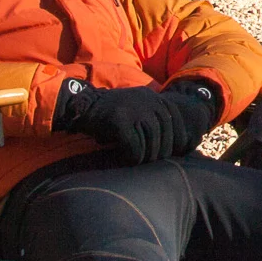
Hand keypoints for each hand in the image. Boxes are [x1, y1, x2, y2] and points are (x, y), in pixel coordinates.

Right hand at [59, 78, 220, 162]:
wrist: (82, 106)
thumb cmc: (111, 116)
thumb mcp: (137, 110)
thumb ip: (155, 121)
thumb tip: (180, 143)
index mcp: (155, 98)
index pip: (176, 122)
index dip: (177, 140)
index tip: (173, 153)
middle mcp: (148, 101)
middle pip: (165, 136)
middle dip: (160, 153)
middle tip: (150, 162)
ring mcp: (134, 110)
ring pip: (152, 144)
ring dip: (145, 157)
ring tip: (137, 161)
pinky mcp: (120, 120)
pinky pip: (135, 148)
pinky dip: (132, 157)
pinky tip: (125, 158)